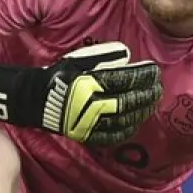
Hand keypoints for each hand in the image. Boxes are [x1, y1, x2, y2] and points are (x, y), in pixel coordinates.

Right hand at [0, 43, 162, 145]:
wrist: (34, 100)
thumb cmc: (58, 76)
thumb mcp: (78, 59)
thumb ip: (104, 56)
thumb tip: (128, 57)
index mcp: (88, 83)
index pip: (124, 80)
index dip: (142, 76)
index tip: (154, 71)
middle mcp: (90, 105)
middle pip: (127, 101)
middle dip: (146, 94)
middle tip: (158, 87)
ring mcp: (88, 123)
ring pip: (123, 120)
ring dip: (141, 111)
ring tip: (151, 102)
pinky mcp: (85, 135)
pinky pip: (111, 136)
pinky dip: (127, 129)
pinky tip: (136, 121)